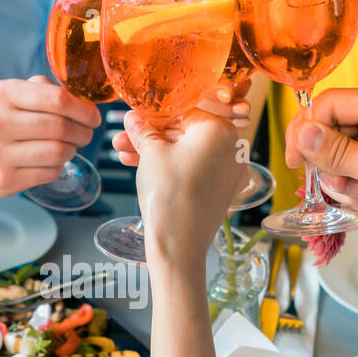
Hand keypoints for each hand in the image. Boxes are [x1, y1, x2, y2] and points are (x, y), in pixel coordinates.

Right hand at [0, 76, 100, 196]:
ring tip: (67, 146)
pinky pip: (50, 172)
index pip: (57, 99)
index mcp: (3, 94)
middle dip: (83, 132)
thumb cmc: (4, 120)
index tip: (93, 117)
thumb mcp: (17, 94)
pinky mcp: (4, 180)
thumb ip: (47, 90)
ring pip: (58, 152)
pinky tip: (51, 161)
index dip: (83, 110)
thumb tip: (83, 101)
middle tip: (85, 134)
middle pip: (61, 127)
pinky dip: (58, 167)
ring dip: (72, 150)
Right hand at [126, 109, 240, 266]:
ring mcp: (230, 172)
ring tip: (124, 155)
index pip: (184, 112)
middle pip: (186, 134)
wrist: (178, 244)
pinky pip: (196, 171)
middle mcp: (233, 149)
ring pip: (188, 154)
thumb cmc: (169, 194)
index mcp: (220, 130)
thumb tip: (134, 118)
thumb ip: (143, 131)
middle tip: (125, 138)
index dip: (154, 117)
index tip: (134, 120)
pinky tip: (144, 169)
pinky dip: (174, 169)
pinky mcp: (222, 191)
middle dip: (152, 137)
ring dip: (157, 154)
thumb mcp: (151, 154)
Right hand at [285, 89, 357, 267]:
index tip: (296, 154)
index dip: (310, 125)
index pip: (334, 102)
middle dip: (325, 156)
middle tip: (334, 178)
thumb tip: (302, 132)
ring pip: (329, 156)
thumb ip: (338, 151)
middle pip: (328, 128)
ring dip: (336, 178)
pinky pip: (338, 177)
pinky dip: (343, 191)